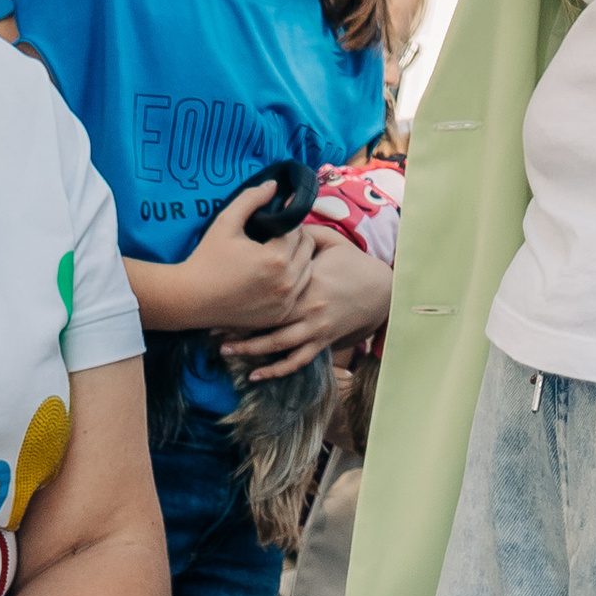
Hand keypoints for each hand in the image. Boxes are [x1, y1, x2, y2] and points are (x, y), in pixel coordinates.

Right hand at [176, 181, 314, 337]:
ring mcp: (284, 302)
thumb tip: (274, 184)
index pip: (298, 229)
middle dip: (297, 238)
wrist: (190, 299)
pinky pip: (298, 292)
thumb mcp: (225, 222)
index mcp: (276, 257)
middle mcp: (286, 282)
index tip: (279, 217)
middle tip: (280, 234)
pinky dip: (293, 281)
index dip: (289, 219)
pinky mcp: (279, 315)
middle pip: (308, 249)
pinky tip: (277, 276)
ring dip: (298, 259)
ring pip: (308, 271)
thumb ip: (251, 199)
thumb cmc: (206, 258)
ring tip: (279, 253)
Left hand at [218, 228, 393, 381]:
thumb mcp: (333, 241)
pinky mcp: (322, 342)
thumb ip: (307, 233)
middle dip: (238, 325)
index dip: (245, 291)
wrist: (383, 291)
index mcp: (308, 279)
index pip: (272, 284)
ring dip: (250, 349)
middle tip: (211, 328)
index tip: (221, 293)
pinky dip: (276, 370)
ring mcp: (315, 327)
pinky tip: (255, 375)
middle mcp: (309, 306)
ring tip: (225, 350)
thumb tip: (283, 221)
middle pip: (267, 318)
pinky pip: (296, 361)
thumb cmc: (355, 264)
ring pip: (277, 344)